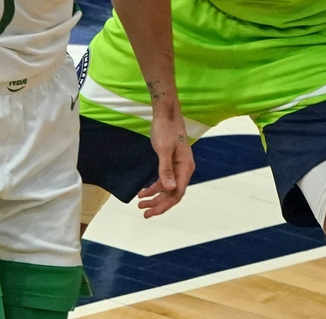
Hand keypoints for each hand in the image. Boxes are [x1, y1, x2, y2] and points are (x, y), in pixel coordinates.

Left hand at [137, 101, 194, 217]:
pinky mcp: (172, 162)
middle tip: (143, 212)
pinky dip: (155, 186)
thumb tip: (169, 189)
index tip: (151, 212)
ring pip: (168, 188)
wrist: (165, 113)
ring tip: (140, 202)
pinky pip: (165, 180)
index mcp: (185, 167)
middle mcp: (184, 169)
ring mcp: (178, 166)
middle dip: (158, 204)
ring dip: (155, 196)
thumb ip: (166, 169)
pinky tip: (144, 191)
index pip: (177, 194)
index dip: (164, 205)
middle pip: (173, 194)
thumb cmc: (165, 129)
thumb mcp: (164, 149)